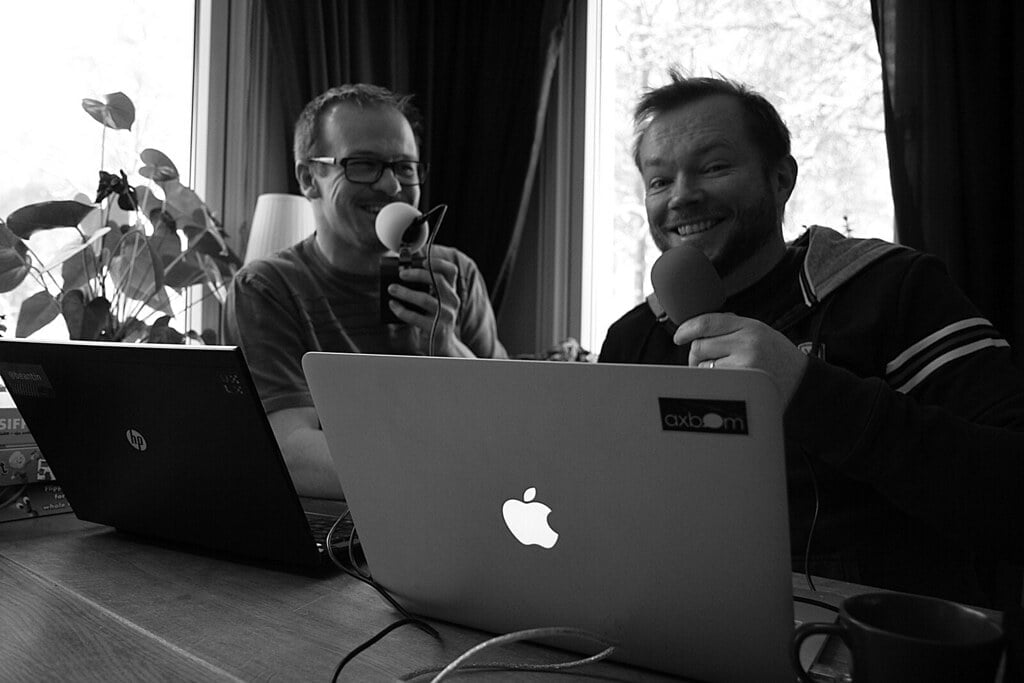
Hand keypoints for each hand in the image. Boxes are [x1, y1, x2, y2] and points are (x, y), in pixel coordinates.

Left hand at [387, 256, 472, 356]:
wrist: (443, 345)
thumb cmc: (435, 320)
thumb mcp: (437, 302)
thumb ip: (428, 289)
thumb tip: (404, 272)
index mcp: (452, 292)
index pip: (451, 271)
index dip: (437, 262)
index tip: (422, 261)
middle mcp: (452, 302)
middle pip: (437, 280)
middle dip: (417, 274)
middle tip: (402, 274)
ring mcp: (446, 315)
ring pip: (424, 299)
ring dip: (405, 292)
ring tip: (392, 289)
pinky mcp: (436, 328)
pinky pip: (415, 317)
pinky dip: (401, 310)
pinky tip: (393, 305)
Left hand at [673, 312, 807, 405]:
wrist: (804, 383)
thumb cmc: (778, 359)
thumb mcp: (760, 333)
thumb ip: (732, 329)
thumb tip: (696, 330)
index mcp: (751, 326)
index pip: (707, 322)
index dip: (687, 329)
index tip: (679, 336)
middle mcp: (747, 343)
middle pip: (699, 346)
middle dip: (697, 355)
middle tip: (709, 362)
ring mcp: (744, 365)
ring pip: (702, 366)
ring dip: (705, 371)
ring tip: (726, 374)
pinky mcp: (742, 384)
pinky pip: (711, 382)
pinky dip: (712, 383)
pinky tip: (728, 384)